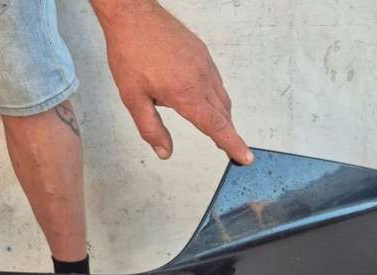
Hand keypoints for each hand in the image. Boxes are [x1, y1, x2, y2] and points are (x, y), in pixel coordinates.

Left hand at [92, 0, 252, 163]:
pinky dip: (216, 97)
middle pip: (223, 115)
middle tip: (228, 148)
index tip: (245, 157)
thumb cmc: (130, 51)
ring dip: (222, 117)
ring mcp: (204, 65)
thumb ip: (151, 128)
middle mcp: (200, 79)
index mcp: (185, 93)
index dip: (232, 144)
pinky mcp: (203, 54)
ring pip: (222, 99)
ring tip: (215, 127)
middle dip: (227, 134)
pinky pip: (216, 82)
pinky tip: (204, 100)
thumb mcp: (133, 98)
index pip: (216, 126)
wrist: (132, 13)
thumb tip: (164, 152)